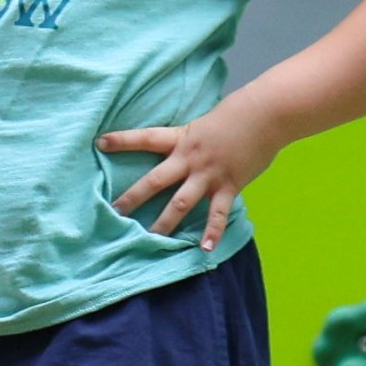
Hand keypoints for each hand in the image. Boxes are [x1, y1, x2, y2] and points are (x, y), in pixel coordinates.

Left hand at [102, 102, 276, 248]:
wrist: (265, 115)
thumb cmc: (235, 116)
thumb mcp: (202, 124)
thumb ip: (188, 140)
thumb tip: (179, 150)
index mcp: (180, 139)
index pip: (145, 138)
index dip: (122, 140)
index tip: (99, 143)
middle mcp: (189, 159)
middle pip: (155, 180)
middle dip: (133, 197)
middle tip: (114, 210)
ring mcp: (208, 174)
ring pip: (180, 202)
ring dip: (165, 223)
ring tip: (149, 239)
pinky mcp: (229, 186)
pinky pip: (218, 213)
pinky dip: (212, 232)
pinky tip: (204, 249)